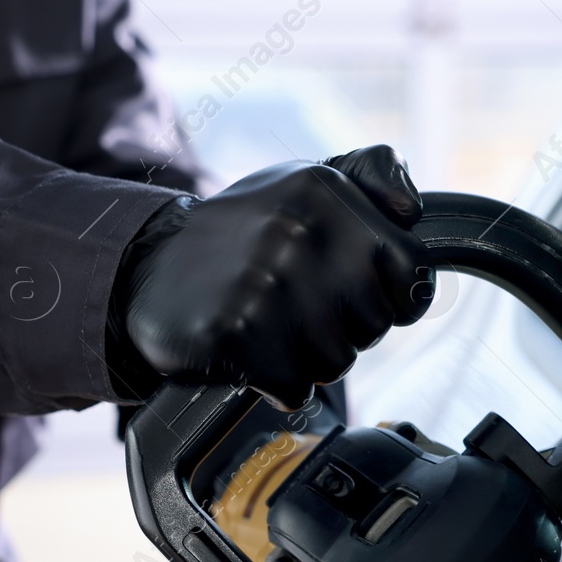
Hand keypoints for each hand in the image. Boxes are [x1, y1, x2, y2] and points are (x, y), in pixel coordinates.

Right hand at [111, 144, 433, 409]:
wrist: (148, 271)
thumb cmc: (240, 235)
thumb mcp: (303, 184)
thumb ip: (371, 174)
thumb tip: (412, 209)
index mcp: (322, 191)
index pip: (411, 272)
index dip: (389, 296)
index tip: (352, 292)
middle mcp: (296, 231)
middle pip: (374, 325)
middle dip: (343, 328)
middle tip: (297, 308)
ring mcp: (264, 284)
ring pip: (337, 361)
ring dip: (309, 358)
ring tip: (272, 327)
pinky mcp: (234, 333)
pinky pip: (296, 388)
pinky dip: (277, 382)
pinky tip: (252, 351)